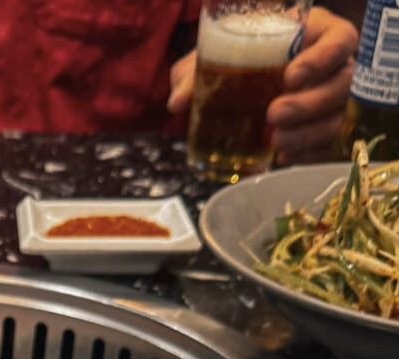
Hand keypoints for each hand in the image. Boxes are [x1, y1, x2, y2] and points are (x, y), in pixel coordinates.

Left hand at [167, 8, 357, 164]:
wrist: (239, 89)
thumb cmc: (234, 62)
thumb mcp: (212, 58)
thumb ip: (194, 72)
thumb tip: (177, 101)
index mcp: (315, 37)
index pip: (340, 40)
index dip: (321, 59)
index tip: (289, 76)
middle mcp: (333, 69)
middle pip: (343, 83)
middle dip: (310, 103)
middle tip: (273, 115)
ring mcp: (335, 103)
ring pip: (339, 117)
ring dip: (309, 133)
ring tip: (276, 142)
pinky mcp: (327, 132)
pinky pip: (331, 146)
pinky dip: (310, 154)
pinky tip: (285, 158)